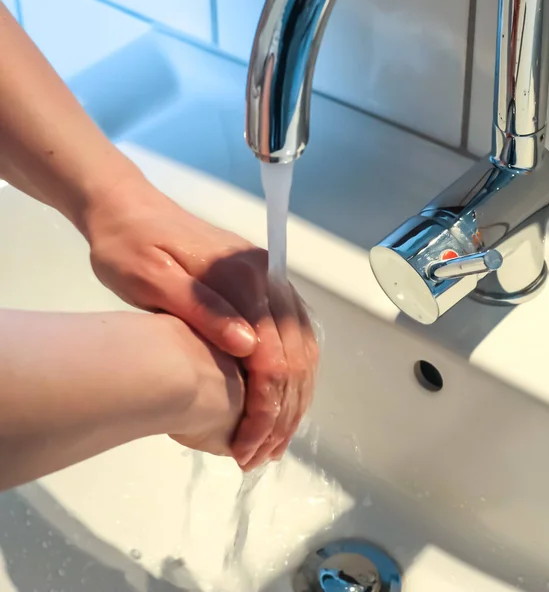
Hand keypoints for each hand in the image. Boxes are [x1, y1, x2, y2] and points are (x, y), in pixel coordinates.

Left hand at [84, 174, 318, 468]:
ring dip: (293, 399)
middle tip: (260, 455)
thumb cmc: (129, 246)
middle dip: (282, 413)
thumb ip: (202, 310)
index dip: (264, 407)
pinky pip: (293, 338)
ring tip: (273, 441)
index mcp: (242, 277)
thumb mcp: (151, 277)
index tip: (247, 447)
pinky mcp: (264, 288)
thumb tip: (248, 348)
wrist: (129, 210)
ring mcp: (270, 282)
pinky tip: (280, 402)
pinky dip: (292, 377)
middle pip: (295, 356)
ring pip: (302, 350)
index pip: (271, 354)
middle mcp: (268, 278)